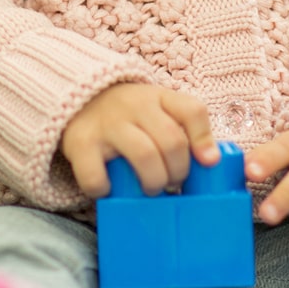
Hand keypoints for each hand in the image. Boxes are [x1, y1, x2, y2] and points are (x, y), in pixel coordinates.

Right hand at [62, 84, 216, 196]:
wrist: (77, 101)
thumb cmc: (128, 117)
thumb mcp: (158, 111)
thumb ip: (185, 130)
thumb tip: (211, 161)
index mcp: (158, 97)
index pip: (192, 110)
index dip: (205, 139)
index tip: (208, 163)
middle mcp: (134, 105)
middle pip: (172, 140)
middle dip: (178, 171)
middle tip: (172, 183)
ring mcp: (107, 123)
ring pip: (144, 155)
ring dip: (154, 181)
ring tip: (151, 189)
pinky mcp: (80, 143)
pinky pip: (97, 174)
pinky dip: (105, 189)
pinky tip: (110, 190)